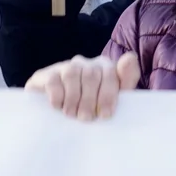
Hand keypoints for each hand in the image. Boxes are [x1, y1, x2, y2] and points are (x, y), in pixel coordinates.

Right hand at [26, 54, 140, 121]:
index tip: (105, 115)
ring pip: (72, 74)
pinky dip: (57, 95)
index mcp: (105, 67)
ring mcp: (65, 66)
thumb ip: (126, 79)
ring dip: (73, 98)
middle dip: (90, 100)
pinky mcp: (45, 74)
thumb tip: (130, 57)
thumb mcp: (113, 97)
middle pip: (91, 75)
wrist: (56, 113)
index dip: (108, 95)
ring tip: (72, 114)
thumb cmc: (91, 106)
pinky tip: (58, 107)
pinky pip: (53, 79)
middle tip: (86, 118)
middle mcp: (86, 63)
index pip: (111, 73)